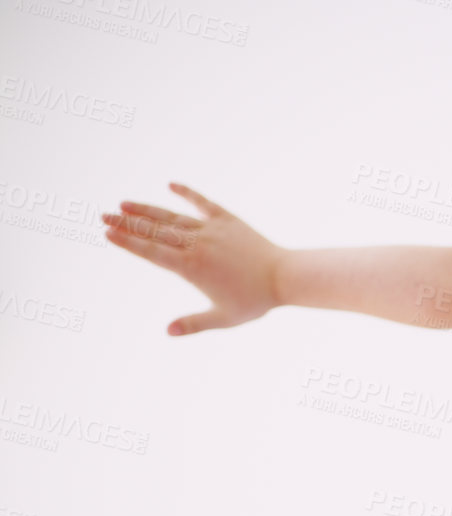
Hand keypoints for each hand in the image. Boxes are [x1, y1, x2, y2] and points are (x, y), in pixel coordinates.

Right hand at [102, 183, 283, 335]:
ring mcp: (212, 230)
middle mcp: (197, 245)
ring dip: (147, 210)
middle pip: (155, 232)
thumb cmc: (256, 301)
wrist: (285, 277)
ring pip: (172, 217)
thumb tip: (167, 331)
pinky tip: (171, 184)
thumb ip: (194, 323)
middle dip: (128, 224)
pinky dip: (187, 193)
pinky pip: (203, 203)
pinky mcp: (228, 220)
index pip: (151, 252)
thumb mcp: (223, 318)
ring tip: (124, 204)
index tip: (107, 233)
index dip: (128, 243)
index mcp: (191, 268)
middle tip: (103, 215)